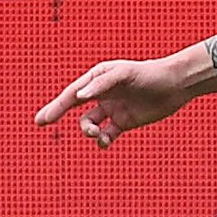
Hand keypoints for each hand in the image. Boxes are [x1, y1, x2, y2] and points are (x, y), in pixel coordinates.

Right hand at [35, 57, 194, 148]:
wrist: (176, 85)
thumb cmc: (150, 74)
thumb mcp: (124, 74)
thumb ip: (101, 84)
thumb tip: (79, 95)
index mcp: (98, 78)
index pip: (72, 93)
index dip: (56, 106)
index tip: (42, 119)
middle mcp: (102, 93)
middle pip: (73, 106)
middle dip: (57, 113)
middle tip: (41, 122)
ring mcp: (112, 108)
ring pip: (89, 124)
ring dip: (88, 131)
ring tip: (96, 134)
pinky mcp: (124, 122)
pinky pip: (106, 135)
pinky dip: (102, 141)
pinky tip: (105, 141)